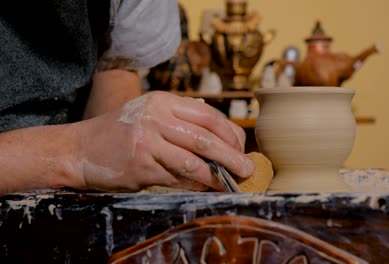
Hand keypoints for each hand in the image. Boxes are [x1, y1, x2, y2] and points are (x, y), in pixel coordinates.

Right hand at [72, 91, 253, 191]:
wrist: (81, 149)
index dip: (230, 133)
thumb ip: (183, 121)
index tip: (241, 148)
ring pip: (193, 162)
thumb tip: (225, 139)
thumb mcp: (151, 114)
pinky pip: (177, 179)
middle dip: (232, 156)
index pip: (208, 115)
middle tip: (248, 168)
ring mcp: (147, 143)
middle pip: (205, 138)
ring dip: (217, 175)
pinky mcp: (140, 167)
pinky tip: (205, 188)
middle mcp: (155, 118)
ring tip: (232, 182)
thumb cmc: (123, 132)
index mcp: (162, 101)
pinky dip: (195, 185)